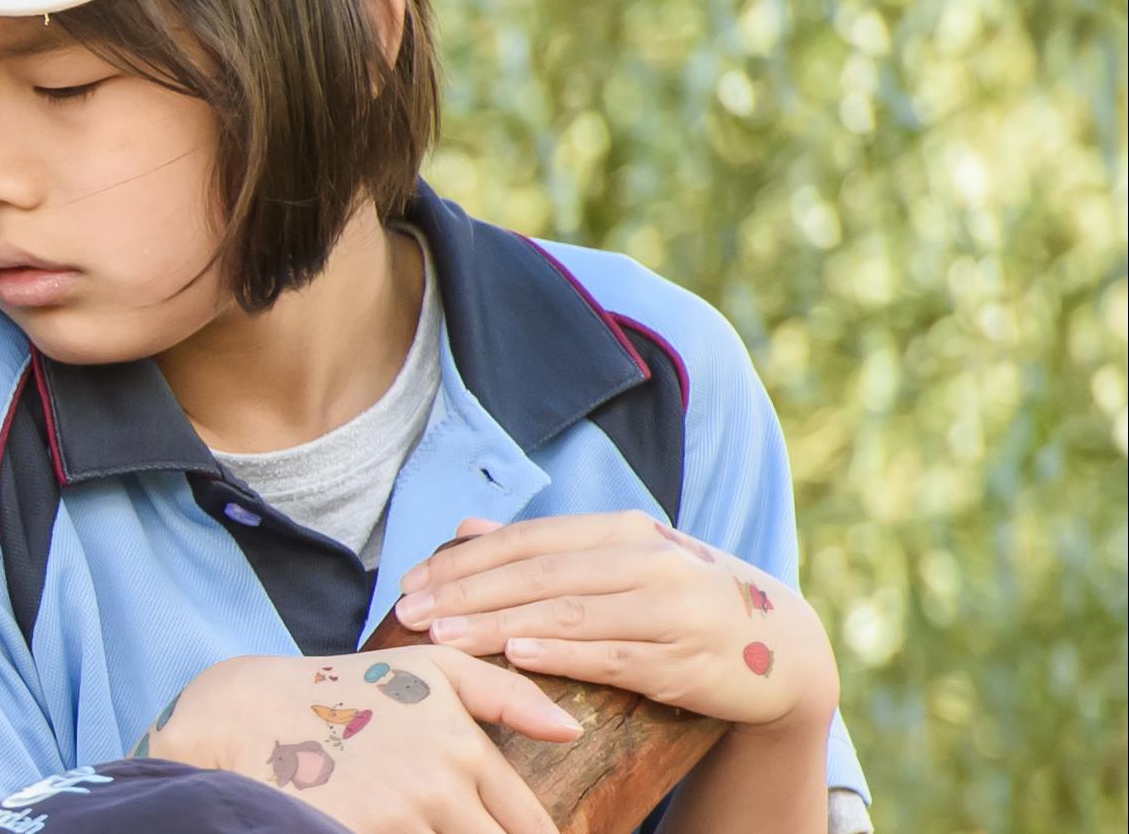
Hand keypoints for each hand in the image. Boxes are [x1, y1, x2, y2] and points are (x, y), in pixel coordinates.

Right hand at [142, 646, 581, 833]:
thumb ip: (508, 694)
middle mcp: (438, 789)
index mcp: (463, 749)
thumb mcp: (430, 669)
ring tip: (424, 822)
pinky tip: (393, 826)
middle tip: (465, 825)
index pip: (529, 823)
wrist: (245, 712)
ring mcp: (397, 819)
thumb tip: (572, 731)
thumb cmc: (344, 689)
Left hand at [395, 513, 837, 732]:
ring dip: (498, 626)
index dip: (464, 561)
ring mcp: (669, 610)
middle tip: (409, 613)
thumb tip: (464, 529)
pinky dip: (564, 653)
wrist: (780, 648)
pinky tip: (518, 653)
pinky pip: (613, 655)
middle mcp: (648, 562)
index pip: (528, 540)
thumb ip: (544, 547)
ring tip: (442, 637)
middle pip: (538, 575)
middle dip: (466, 594)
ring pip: (568, 614)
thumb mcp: (621, 560)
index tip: (410, 581)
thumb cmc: (681, 599)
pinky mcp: (683, 660)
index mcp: (625, 530)